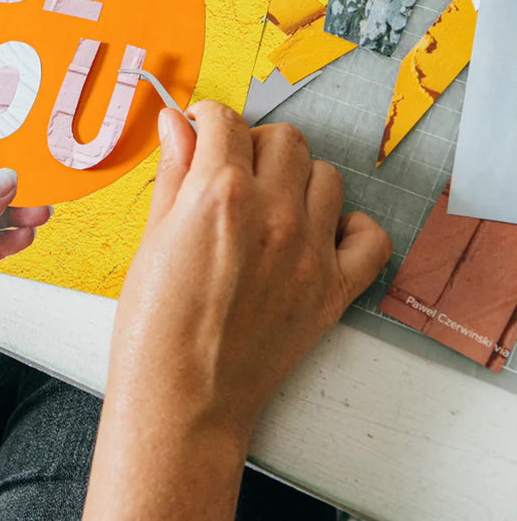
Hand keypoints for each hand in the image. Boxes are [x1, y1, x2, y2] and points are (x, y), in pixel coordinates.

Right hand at [110, 102, 391, 442]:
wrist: (182, 401)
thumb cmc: (153, 328)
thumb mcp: (151, 238)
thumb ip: (172, 173)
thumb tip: (176, 125)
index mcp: (219, 195)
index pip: (226, 122)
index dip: (207, 119)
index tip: (201, 130)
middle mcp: (272, 214)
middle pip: (283, 140)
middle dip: (254, 145)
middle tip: (232, 172)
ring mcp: (309, 252)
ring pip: (325, 176)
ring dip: (296, 180)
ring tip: (269, 207)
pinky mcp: (333, 290)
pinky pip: (368, 235)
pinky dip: (349, 227)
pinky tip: (316, 235)